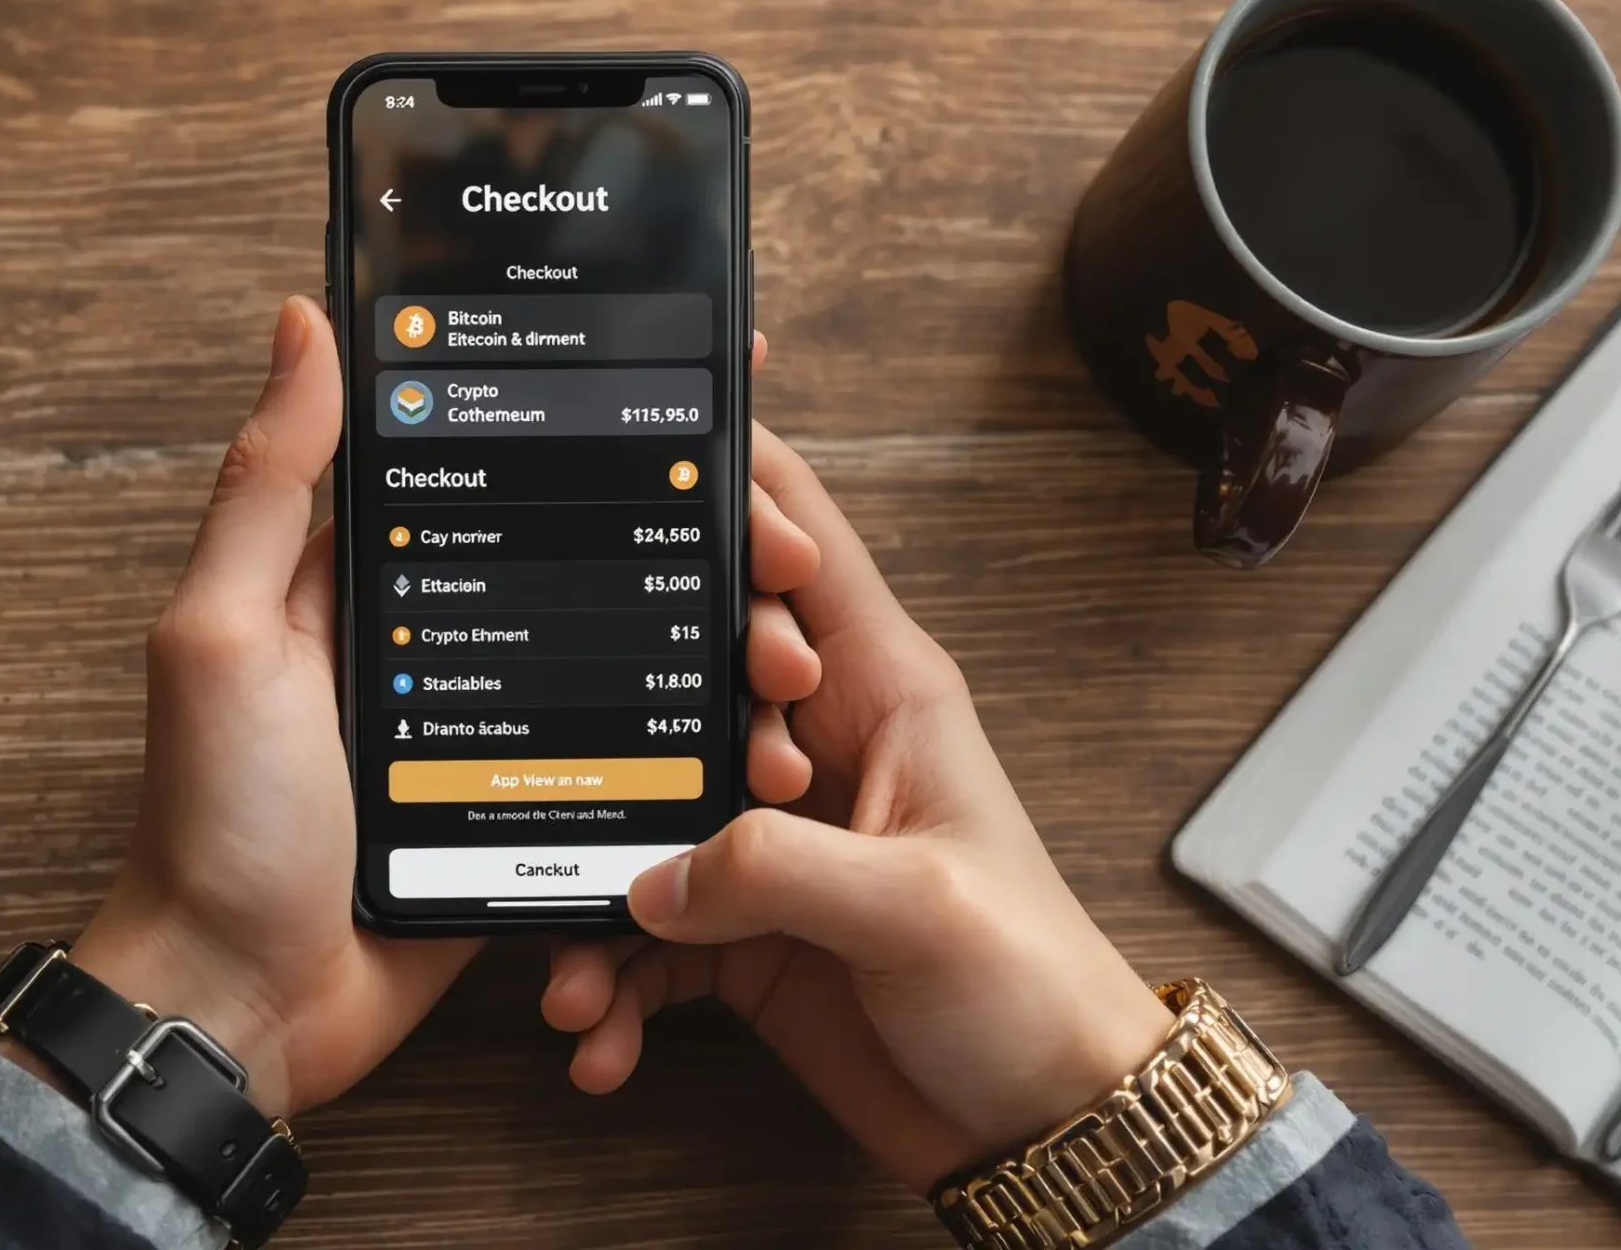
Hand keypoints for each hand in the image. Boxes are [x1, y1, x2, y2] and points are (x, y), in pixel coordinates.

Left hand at [65, 299, 824, 1118]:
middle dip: (703, 556)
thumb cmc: (216, 820)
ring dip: (717, 661)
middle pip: (593, 561)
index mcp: (367, 575)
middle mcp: (438, 636)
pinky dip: (691, 761)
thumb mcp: (224, 634)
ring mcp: (485, 730)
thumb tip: (305, 320)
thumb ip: (270, 485)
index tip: (718, 413)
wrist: (242, 1004)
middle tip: (786, 568)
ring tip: (787, 674)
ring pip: (626, 664)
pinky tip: (759, 754)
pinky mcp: (519, 816)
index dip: (611, 432)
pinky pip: (621, 768)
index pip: (505, 465)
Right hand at [540, 427, 1174, 1187]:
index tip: (645, 498)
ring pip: (640, 808)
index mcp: (882, 692)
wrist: (1044, 1124)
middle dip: (619, 717)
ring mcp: (770, 836)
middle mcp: (815, 748)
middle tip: (624, 799)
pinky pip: (640, 931)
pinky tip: (599, 1034)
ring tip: (576, 966)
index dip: (731, 495)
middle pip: (684, 663)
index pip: (800, 541)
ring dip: (592, 886)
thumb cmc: (1029, 987)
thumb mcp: (917, 907)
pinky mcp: (742, 925)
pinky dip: (608, 981)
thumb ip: (777, 868)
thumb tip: (652, 875)